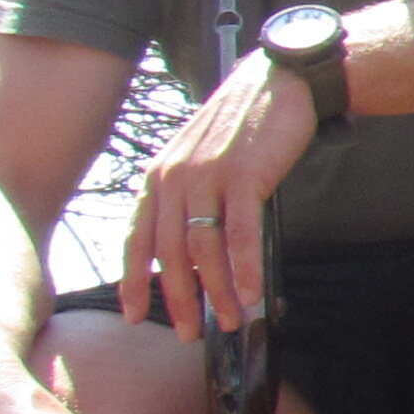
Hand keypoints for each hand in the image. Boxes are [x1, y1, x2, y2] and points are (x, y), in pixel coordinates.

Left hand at [121, 48, 318, 337]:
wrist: (280, 80)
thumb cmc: (245, 122)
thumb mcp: (200, 156)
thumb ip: (188, 194)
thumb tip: (194, 245)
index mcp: (158, 176)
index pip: (137, 238)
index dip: (133, 280)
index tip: (134, 315)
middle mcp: (174, 178)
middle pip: (169, 253)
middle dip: (179, 299)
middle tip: (190, 333)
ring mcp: (207, 177)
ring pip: (203, 249)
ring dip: (217, 291)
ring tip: (232, 319)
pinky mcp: (244, 177)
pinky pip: (240, 234)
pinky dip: (244, 268)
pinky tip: (251, 293)